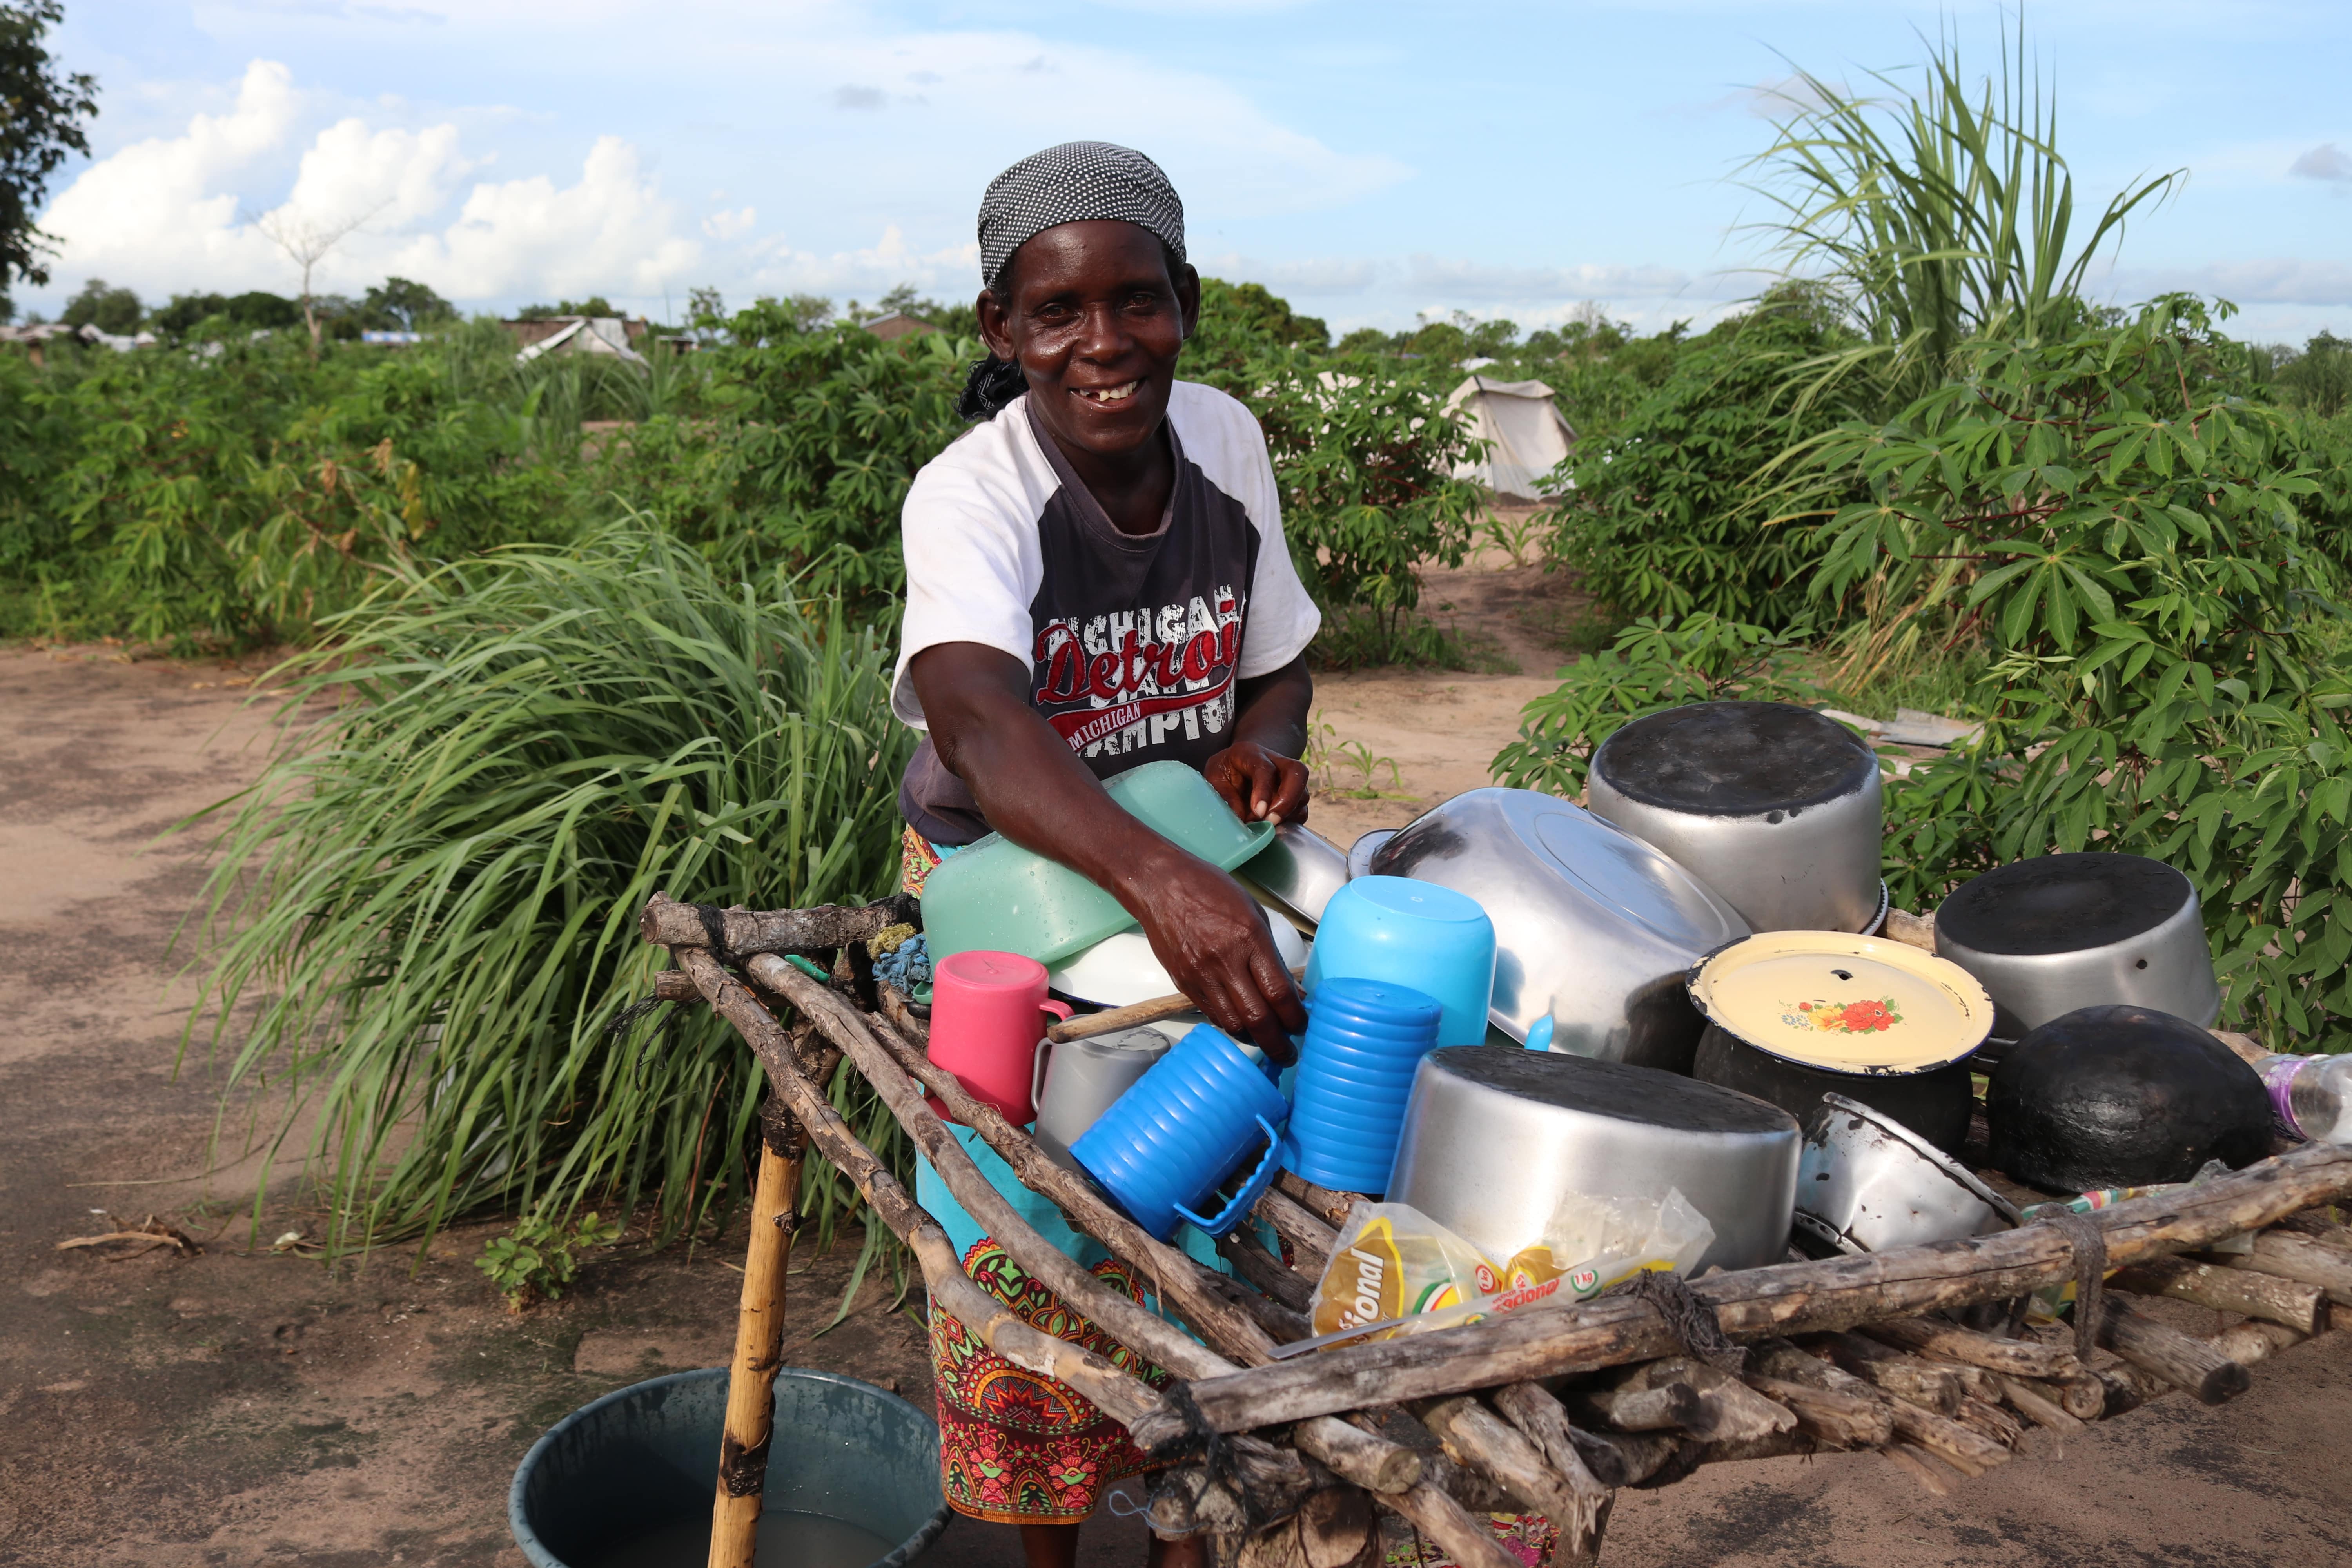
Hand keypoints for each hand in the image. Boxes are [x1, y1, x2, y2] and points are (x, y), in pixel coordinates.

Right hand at [1132, 847, 1304, 1065]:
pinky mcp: (1183, 983)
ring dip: (1253, 1039)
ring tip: (1266, 1042)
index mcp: (1249, 939)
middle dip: (1277, 1043)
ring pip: (1232, 1024)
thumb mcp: (1253, 913)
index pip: (1278, 993)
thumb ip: (1272, 954)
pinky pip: (1211, 1014)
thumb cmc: (1211, 890)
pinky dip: (1230, 1025)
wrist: (1161, 885)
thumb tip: (1293, 992)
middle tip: (1288, 1054)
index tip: (1303, 1026)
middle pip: (1256, 1018)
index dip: (1295, 1018)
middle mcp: (1224, 961)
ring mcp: (1200, 975)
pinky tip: (1241, 1024)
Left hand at [1203, 741, 1309, 825]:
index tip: (1258, 812)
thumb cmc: (1224, 772)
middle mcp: (1276, 761)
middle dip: (1287, 800)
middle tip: (1272, 821)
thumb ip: (1225, 796)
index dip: (1264, 791)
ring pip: (1302, 793)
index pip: (1265, 768)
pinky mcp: (1294, 795)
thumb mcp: (1214, 778)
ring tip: (1267, 826)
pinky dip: (1291, 821)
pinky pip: (1301, 809)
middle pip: (1296, 772)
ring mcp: (1288, 778)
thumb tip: (1242, 818)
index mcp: (1250, 753)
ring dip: (1287, 814)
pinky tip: (1274, 827)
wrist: (1238, 767)